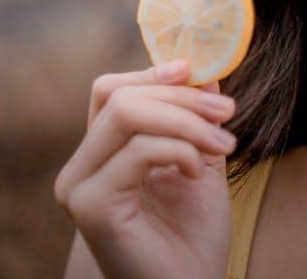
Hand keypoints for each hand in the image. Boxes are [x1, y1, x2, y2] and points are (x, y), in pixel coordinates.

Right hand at [54, 60, 237, 278]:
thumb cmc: (193, 238)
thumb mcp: (200, 160)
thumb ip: (196, 118)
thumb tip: (204, 68)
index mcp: (100, 155)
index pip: (111, 91)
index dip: (152, 73)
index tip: (195, 71)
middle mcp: (80, 168)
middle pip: (120, 97)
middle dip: (182, 97)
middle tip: (228, 113)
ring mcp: (79, 187)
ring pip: (127, 115)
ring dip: (187, 122)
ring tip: (225, 145)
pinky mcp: (91, 206)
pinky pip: (138, 151)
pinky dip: (179, 150)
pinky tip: (196, 172)